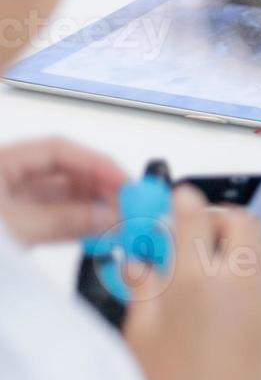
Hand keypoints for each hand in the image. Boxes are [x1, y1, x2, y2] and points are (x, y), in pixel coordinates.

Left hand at [0, 138, 127, 246]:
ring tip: (119, 220)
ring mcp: (13, 199)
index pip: (59, 150)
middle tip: (128, 204)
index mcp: (3, 162)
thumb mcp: (16, 227)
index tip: (124, 182)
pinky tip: (100, 229)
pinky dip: (79, 222)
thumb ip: (65, 221)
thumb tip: (109, 217)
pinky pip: (56, 215)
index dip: (96, 163)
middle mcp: (9, 176)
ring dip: (94, 207)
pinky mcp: (18, 221)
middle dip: (100, 187)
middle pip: (65, 171)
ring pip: (64, 195)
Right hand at [123, 187, 260, 379]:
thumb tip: (141, 259)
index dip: (184, 202)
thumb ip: (145, 287)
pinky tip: (230, 285)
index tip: (177, 198)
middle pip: (242, 222)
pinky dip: (256, 264)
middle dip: (219, 218)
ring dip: (242, 239)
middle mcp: (240, 281)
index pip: (195, 219)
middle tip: (194, 233)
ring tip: (212, 259)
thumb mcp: (140, 334)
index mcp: (197, 280)